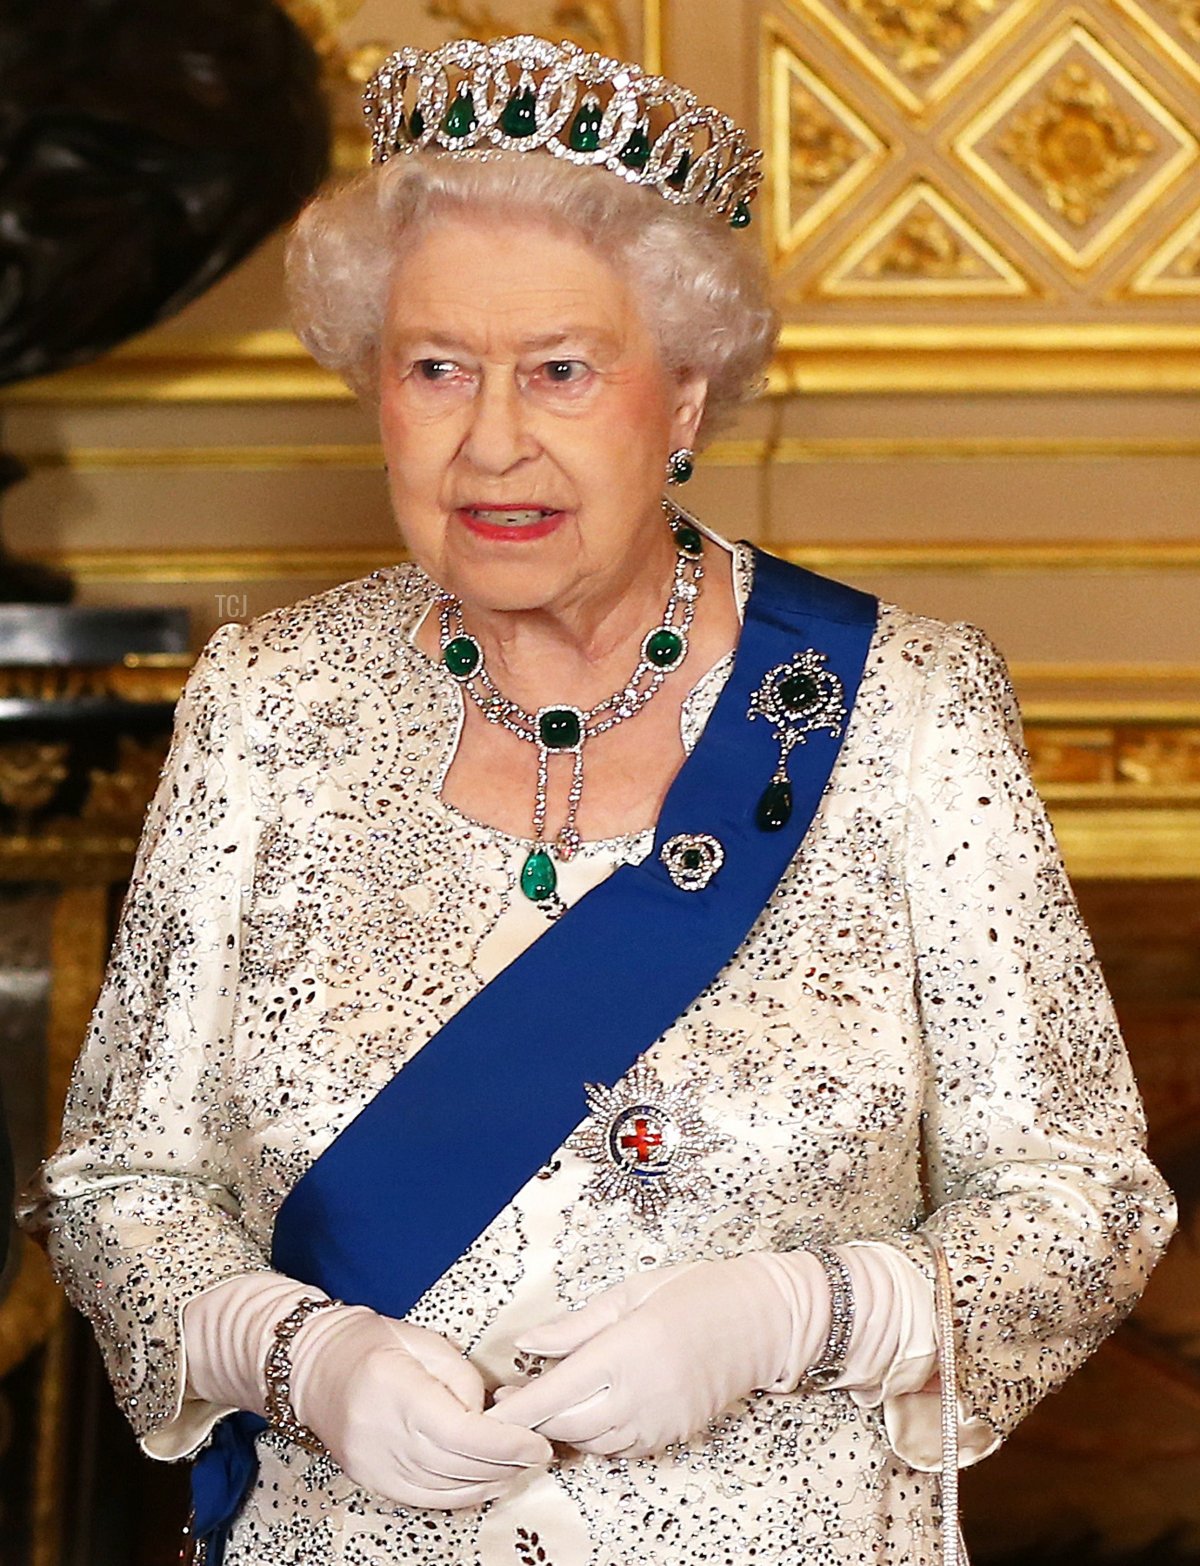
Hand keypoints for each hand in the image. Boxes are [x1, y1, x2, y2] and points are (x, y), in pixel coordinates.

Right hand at [290, 1306, 553, 1507]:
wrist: (313, 1365)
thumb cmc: (372, 1342)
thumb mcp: (425, 1341)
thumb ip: (463, 1379)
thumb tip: (491, 1416)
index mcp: (396, 1389)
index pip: (461, 1433)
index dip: (505, 1444)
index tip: (537, 1442)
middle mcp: (380, 1433)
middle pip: (456, 1464)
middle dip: (505, 1463)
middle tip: (539, 1453)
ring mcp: (372, 1464)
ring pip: (443, 1488)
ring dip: (488, 1481)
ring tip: (519, 1467)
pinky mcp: (370, 1480)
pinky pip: (424, 1498)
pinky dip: (460, 1495)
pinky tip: (485, 1482)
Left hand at [488, 1253, 830, 1457]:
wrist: (761, 1319)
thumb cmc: (696, 1292)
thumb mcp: (631, 1293)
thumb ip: (576, 1325)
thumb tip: (527, 1343)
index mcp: (626, 1352)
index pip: (555, 1393)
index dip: (517, 1407)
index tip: (491, 1408)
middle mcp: (641, 1395)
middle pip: (566, 1425)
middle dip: (534, 1417)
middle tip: (513, 1396)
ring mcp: (659, 1421)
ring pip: (591, 1442)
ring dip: (564, 1426)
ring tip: (549, 1399)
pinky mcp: (673, 1435)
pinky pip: (620, 1447)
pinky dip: (597, 1435)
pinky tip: (592, 1408)